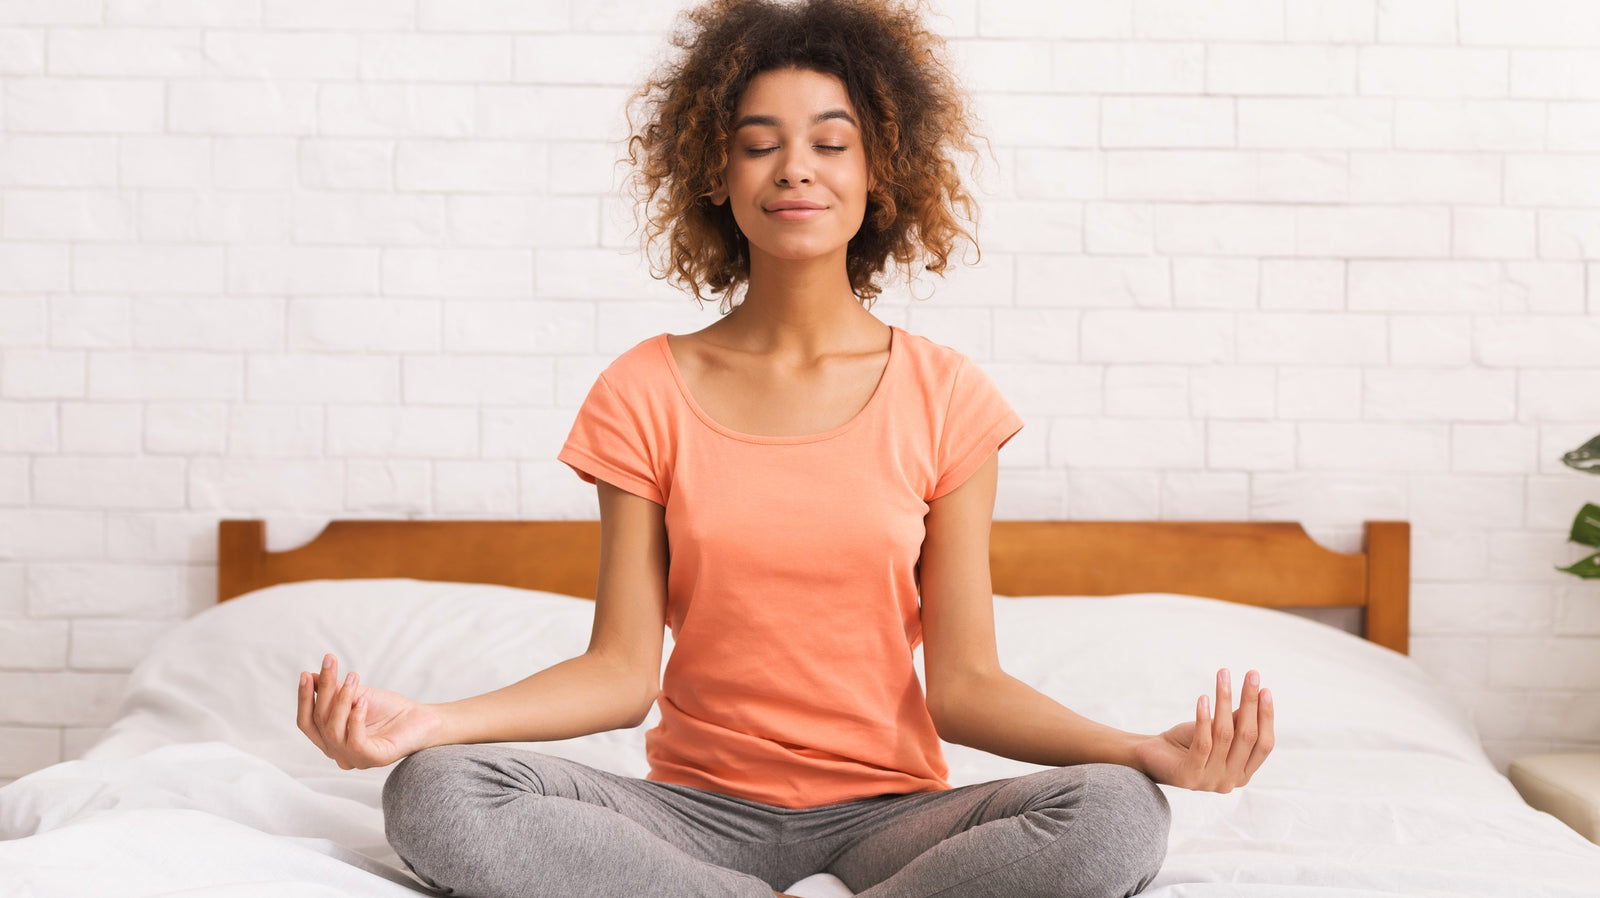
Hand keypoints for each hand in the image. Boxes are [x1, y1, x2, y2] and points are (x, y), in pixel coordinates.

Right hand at [296, 653, 442, 768]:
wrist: (421, 718)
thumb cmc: (388, 709)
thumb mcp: (356, 695)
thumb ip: (333, 691)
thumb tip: (310, 676)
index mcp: (331, 741)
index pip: (307, 723)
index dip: (304, 699)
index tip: (306, 674)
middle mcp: (338, 754)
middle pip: (319, 723)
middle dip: (322, 690)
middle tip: (331, 663)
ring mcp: (355, 760)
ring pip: (333, 730)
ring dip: (341, 699)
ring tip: (353, 678)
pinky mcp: (373, 760)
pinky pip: (354, 741)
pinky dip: (356, 718)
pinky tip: (363, 701)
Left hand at [1132, 668, 1273, 792]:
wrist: (1151, 756)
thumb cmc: (1187, 742)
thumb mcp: (1216, 731)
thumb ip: (1236, 722)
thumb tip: (1257, 695)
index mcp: (1243, 774)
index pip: (1264, 745)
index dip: (1266, 716)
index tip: (1264, 689)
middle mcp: (1230, 781)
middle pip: (1248, 737)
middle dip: (1250, 702)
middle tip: (1251, 675)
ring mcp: (1210, 781)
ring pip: (1225, 735)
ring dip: (1225, 701)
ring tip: (1223, 676)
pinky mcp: (1189, 776)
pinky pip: (1202, 743)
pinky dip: (1203, 718)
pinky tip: (1203, 698)